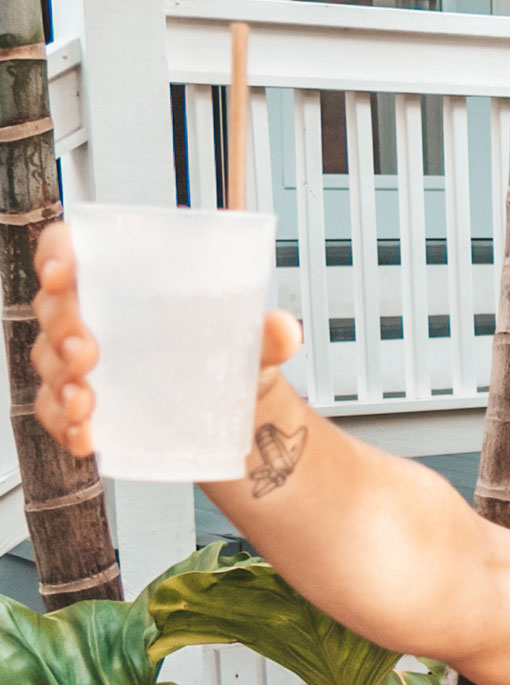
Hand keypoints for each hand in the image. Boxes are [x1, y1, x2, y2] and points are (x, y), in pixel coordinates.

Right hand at [30, 221, 304, 456]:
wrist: (234, 409)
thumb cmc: (226, 352)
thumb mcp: (250, 340)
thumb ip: (268, 333)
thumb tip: (286, 329)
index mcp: (123, 280)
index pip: (71, 248)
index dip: (56, 254)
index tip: (63, 275)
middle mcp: (94, 314)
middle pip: (54, 308)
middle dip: (64, 330)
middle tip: (86, 354)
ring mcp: (80, 359)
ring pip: (49, 361)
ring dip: (61, 383)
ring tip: (87, 402)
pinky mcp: (81, 401)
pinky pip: (55, 411)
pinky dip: (65, 425)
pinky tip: (86, 436)